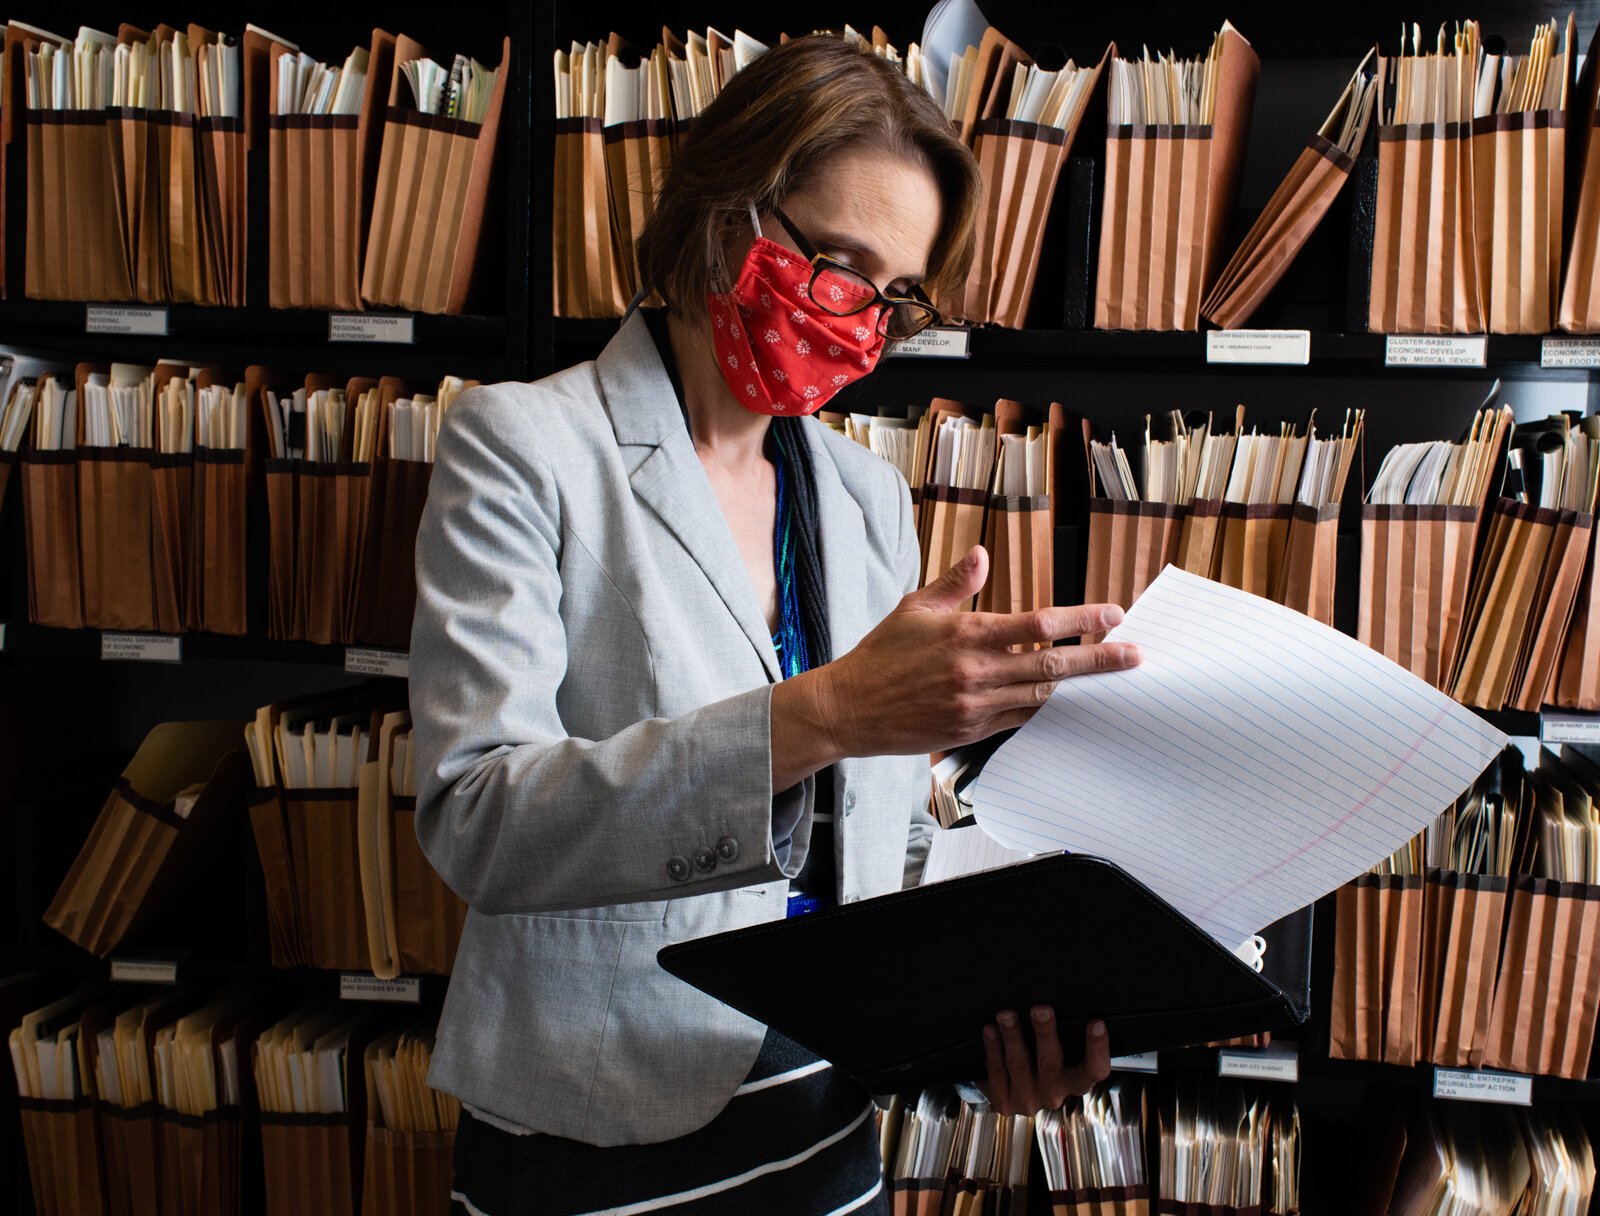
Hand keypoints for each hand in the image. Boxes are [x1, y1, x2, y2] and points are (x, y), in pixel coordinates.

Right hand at [816, 545, 1141, 757]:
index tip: (1113, 613)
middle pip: (1053, 663)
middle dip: (1100, 658)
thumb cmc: (881, 654)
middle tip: (1135, 654)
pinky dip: (1045, 706)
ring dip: (1080, 685)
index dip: (1082, 618)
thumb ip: (956, 583)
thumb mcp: (915, 608)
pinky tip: (1066, 698)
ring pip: (1042, 694)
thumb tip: (982, 555)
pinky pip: (1020, 718)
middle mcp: (976, 671)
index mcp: (967, 633)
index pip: (1038, 623)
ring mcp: (976, 705)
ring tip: (1113, 677)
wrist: (849, 709)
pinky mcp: (970, 731)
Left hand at [980, 1008, 1109, 1114]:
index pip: (1094, 1070)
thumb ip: (1066, 1033)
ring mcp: (1028, 1100)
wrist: (1012, 1089)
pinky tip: (990, 1030)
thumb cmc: (1043, 1056)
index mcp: (1076, 1082)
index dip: (1097, 1049)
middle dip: (1045, 1034)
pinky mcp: (1004, 1102)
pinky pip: (997, 1071)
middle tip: (1040, 1008)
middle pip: (1051, 1063)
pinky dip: (993, 1048)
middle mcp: (1054, 1095)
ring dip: (1012, 1036)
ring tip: (1006, 1014)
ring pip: (1019, 1064)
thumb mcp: (1060, 1050)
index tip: (1097, 1023)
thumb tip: (1065, 991)